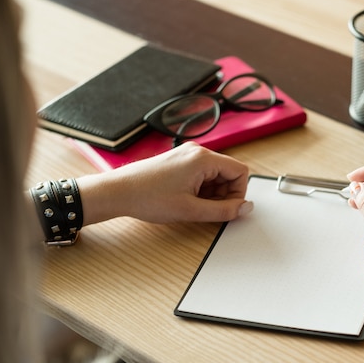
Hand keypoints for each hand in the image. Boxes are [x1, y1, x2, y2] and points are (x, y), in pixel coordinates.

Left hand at [77, 143, 252, 224]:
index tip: (228, 209)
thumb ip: (223, 210)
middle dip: (224, 194)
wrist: (118, 192)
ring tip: (193, 206)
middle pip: (228, 173)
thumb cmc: (147, 197)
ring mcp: (187, 155)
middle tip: (208, 210)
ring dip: (212, 194)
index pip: (240, 171)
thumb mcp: (191, 210)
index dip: (238, 193)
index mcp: (203, 159)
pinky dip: (201, 189)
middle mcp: (197, 152)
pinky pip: (202, 174)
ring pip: (215, 175)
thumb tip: (245, 208)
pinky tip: (186, 200)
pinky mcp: (179, 161)